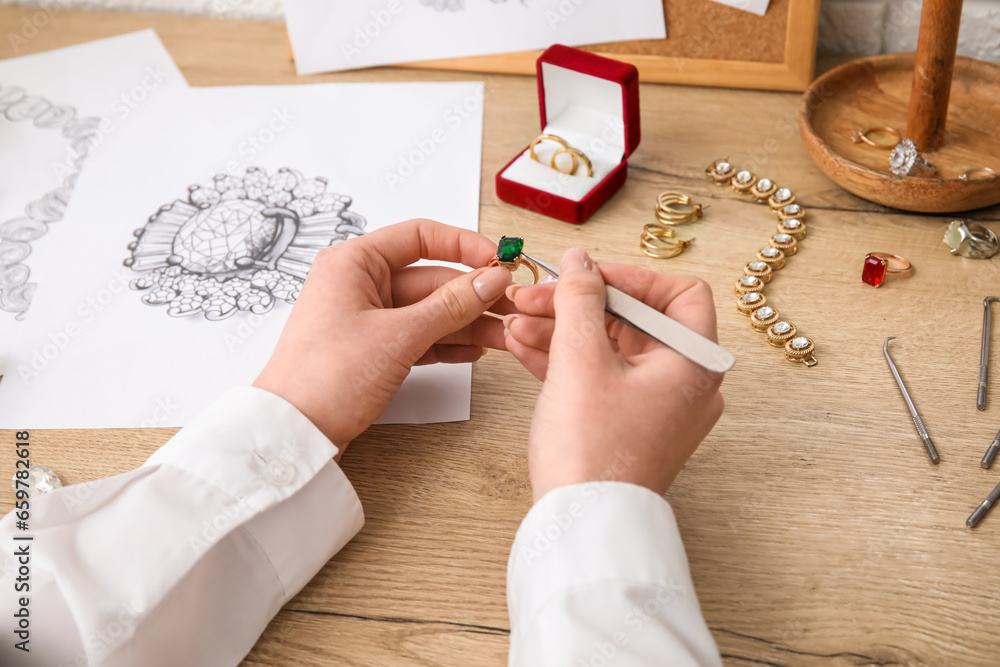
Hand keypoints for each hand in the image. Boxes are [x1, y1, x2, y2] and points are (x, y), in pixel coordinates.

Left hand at [253, 219, 512, 451]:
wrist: (294, 433)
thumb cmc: (325, 378)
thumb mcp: (399, 336)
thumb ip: (451, 305)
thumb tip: (490, 279)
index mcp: (354, 263)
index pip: (419, 237)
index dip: (463, 245)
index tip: (497, 260)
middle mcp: (359, 284)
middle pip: (430, 278)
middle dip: (473, 294)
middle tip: (511, 307)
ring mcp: (366, 318)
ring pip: (429, 310)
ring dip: (466, 322)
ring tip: (504, 335)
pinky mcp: (372, 349)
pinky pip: (419, 336)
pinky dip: (446, 342)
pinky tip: (475, 350)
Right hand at [503, 248, 723, 500]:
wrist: (580, 526)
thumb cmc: (594, 455)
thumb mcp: (581, 360)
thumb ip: (579, 299)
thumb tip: (580, 262)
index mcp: (694, 364)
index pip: (679, 293)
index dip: (630, 277)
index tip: (586, 276)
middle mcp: (684, 385)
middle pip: (635, 320)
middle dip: (579, 304)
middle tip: (536, 295)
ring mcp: (655, 408)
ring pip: (610, 349)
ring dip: (563, 329)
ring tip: (518, 320)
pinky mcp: (626, 425)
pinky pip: (599, 377)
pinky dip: (566, 360)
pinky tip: (525, 345)